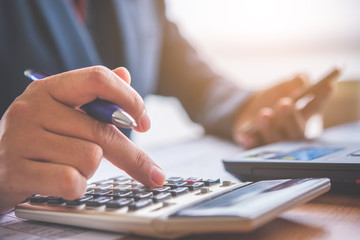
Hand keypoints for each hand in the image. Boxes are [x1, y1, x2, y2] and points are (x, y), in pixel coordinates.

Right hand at [0, 66, 165, 213]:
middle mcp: (32, 108)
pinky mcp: (15, 171)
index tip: (145, 123)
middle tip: (153, 173)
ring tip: (67, 167)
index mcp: (49, 89)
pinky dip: (76, 187)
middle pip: (101, 131)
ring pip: (90, 157)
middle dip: (131, 157)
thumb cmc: (38, 138)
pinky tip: (62, 183)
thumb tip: (125, 74)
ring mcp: (20, 139)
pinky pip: (71, 181)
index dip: (129, 99)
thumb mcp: (62, 110)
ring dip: (89, 170)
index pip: (98, 79)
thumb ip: (95, 94)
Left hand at [233, 75, 332, 148]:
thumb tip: (302, 79)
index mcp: (302, 117)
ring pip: (275, 140)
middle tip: (285, 103)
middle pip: (295, 130)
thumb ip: (293, 82)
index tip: (329, 85)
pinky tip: (247, 137)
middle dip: (291, 117)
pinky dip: (251, 142)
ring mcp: (274, 142)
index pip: (315, 108)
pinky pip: (254, 147)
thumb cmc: (271, 99)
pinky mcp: (256, 146)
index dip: (322, 98)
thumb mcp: (282, 87)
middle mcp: (291, 133)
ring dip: (270, 128)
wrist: (247, 111)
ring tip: (264, 113)